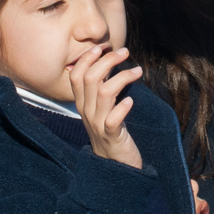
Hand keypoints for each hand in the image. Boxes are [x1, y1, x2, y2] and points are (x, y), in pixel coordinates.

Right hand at [68, 42, 143, 168]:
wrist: (114, 166)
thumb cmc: (111, 131)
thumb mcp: (100, 109)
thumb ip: (100, 88)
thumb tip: (108, 61)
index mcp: (83, 104)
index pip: (75, 75)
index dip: (87, 58)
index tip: (102, 47)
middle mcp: (87, 112)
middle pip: (90, 78)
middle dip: (107, 60)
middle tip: (124, 52)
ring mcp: (98, 124)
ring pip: (103, 93)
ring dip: (122, 77)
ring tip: (137, 71)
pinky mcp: (112, 136)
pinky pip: (113, 119)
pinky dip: (122, 107)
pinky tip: (131, 100)